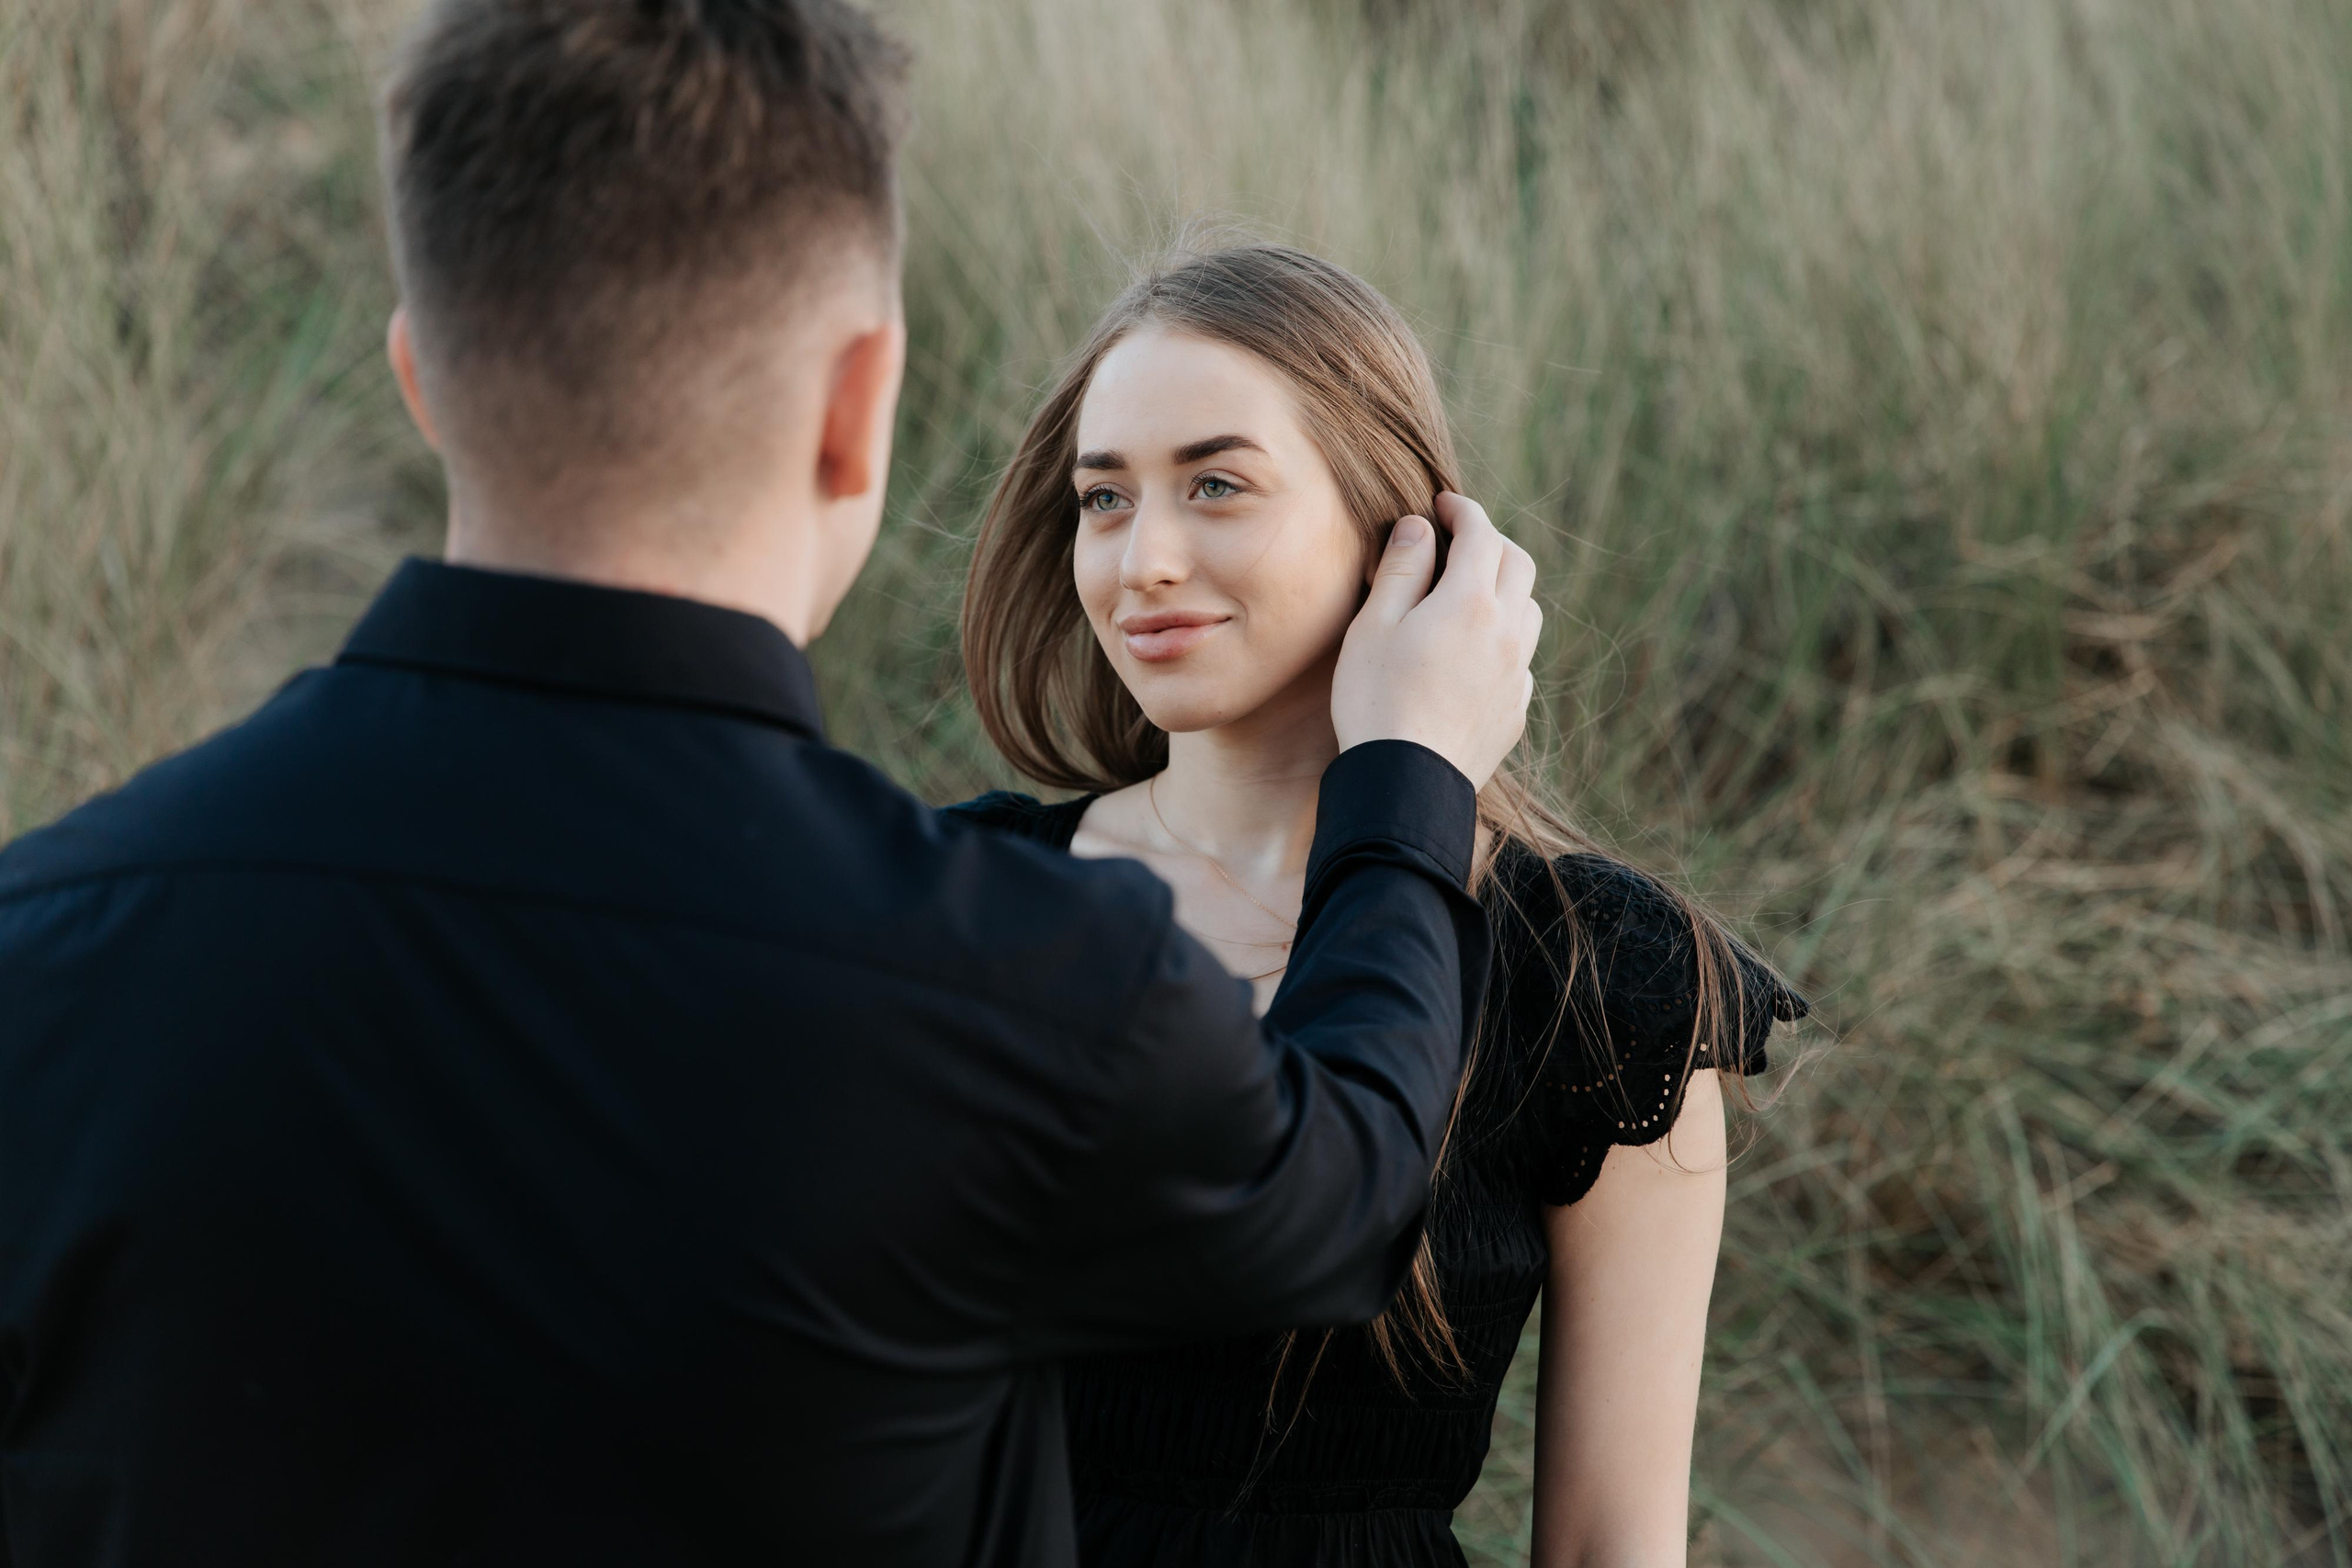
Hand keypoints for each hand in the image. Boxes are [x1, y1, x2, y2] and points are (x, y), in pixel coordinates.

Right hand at [1331, 492, 1540, 788]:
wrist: (1405, 784)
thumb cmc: (1376, 701)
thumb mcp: (1374, 627)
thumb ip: (1402, 570)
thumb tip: (1420, 527)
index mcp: (1470, 602)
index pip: (1481, 534)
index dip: (1463, 510)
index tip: (1443, 503)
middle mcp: (1507, 632)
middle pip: (1518, 564)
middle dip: (1491, 542)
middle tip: (1459, 540)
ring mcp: (1517, 674)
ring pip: (1529, 611)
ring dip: (1505, 588)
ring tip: (1470, 593)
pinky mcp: (1515, 710)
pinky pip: (1521, 659)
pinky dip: (1504, 639)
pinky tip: (1474, 652)